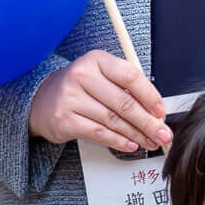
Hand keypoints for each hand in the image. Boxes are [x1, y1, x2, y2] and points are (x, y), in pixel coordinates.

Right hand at [28, 49, 169, 155]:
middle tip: (163, 134)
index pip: (130, 76)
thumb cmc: (80, 87)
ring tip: (150, 141)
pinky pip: (100, 133)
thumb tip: (155, 113)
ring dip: (136, 135)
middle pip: (124, 103)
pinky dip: (119, 141)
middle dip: (148, 122)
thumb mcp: (101, 76)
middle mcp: (82, 76)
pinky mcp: (65, 120)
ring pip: (114, 121)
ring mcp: (71, 98)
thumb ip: (126, 88)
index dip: (150, 96)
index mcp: (96, 60)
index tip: (161, 111)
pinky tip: (131, 144)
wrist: (41, 100)